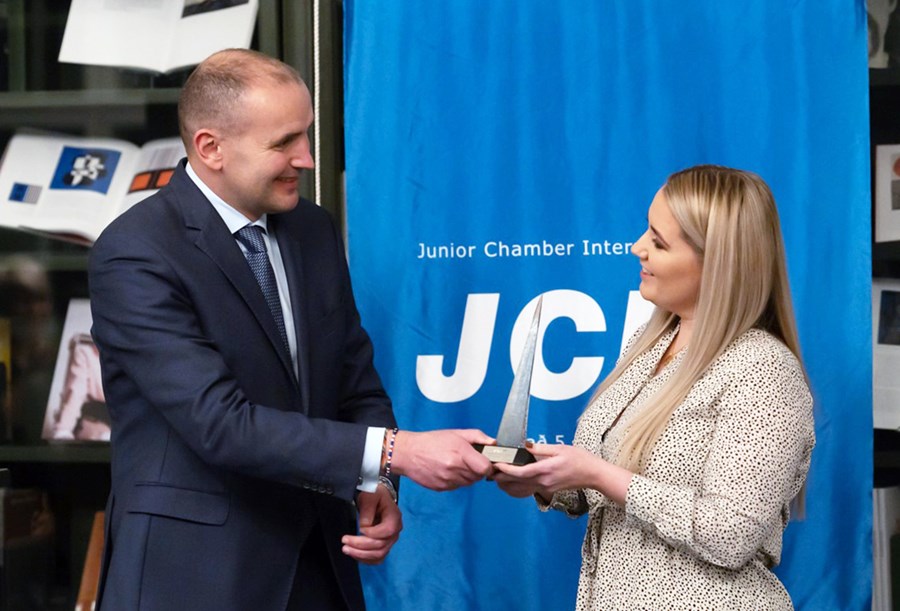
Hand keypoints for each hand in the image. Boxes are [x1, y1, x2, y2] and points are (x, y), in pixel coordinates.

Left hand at [342, 484, 401, 563]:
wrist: (378, 498)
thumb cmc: (375, 496)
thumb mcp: (370, 496)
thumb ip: (367, 510)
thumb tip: (364, 526)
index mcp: (394, 517)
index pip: (388, 530)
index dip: (373, 533)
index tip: (360, 529)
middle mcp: (395, 531)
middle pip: (381, 545)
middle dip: (361, 545)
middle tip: (345, 541)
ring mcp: (390, 540)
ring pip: (378, 555)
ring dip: (361, 555)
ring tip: (346, 549)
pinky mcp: (384, 546)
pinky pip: (376, 558)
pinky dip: (365, 559)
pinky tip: (354, 554)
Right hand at [391, 429, 493, 490]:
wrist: (408, 453)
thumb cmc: (432, 441)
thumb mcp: (456, 433)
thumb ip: (478, 437)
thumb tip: (493, 443)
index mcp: (461, 453)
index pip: (485, 468)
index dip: (488, 465)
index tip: (485, 461)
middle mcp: (454, 469)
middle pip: (478, 476)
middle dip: (477, 469)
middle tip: (468, 460)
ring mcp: (448, 480)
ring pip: (468, 482)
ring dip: (467, 475)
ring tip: (456, 464)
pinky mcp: (441, 488)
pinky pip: (457, 486)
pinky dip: (456, 480)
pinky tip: (447, 470)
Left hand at [492, 443, 632, 505]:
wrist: (593, 474)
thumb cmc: (580, 459)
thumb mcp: (560, 449)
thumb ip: (540, 449)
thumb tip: (525, 446)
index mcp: (545, 470)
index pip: (520, 472)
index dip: (506, 470)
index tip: (496, 464)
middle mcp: (544, 481)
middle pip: (517, 482)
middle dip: (502, 477)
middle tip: (490, 470)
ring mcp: (546, 487)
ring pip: (522, 488)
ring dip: (508, 484)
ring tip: (497, 476)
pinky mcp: (548, 489)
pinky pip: (529, 490)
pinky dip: (518, 488)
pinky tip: (512, 483)